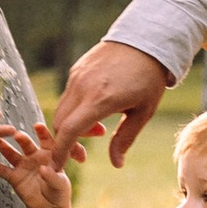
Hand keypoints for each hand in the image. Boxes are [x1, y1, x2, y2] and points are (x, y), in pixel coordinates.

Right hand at [0, 125, 72, 207]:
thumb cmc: (59, 193)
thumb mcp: (60, 185)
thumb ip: (53, 176)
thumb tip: (43, 169)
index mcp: (49, 155)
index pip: (47, 141)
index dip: (43, 133)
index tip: (37, 126)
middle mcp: (35, 156)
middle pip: (27, 144)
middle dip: (22, 138)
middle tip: (17, 135)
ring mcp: (23, 166)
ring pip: (13, 155)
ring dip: (6, 149)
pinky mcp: (14, 177)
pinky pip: (5, 171)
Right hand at [52, 40, 172, 169]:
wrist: (146, 40)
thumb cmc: (149, 78)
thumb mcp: (143, 112)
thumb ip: (125, 139)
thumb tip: (116, 164)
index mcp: (100, 100)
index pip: (69, 131)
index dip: (60, 152)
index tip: (57, 167)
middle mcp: (83, 87)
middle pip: (60, 123)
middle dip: (66, 143)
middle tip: (84, 152)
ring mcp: (77, 76)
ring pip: (62, 110)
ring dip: (72, 126)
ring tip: (98, 128)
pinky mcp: (77, 70)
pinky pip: (68, 96)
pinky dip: (74, 111)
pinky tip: (95, 110)